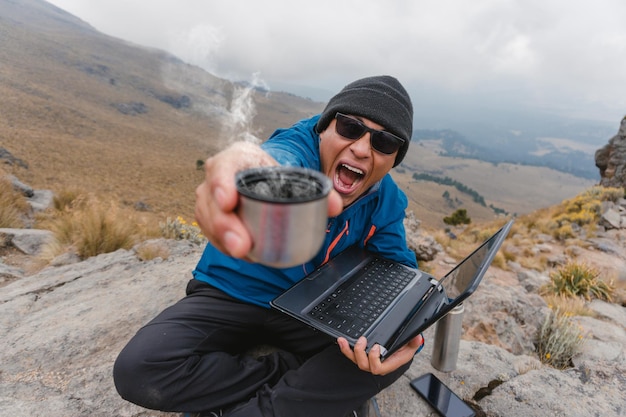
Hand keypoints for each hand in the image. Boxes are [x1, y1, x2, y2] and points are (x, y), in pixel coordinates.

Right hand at [194, 141, 342, 258]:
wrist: (261, 177)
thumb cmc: (273, 175)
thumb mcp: (292, 176)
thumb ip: (317, 189)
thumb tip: (335, 205)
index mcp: (238, 157)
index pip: (223, 166)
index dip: (222, 183)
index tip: (229, 202)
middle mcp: (218, 175)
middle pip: (211, 199)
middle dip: (224, 224)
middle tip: (241, 245)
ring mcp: (210, 196)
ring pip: (207, 218)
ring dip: (223, 238)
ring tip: (243, 252)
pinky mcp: (210, 216)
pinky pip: (210, 232)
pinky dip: (224, 245)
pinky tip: (242, 254)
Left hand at [337, 334, 423, 374]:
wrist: (400, 348)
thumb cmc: (405, 348)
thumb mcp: (412, 344)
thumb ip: (414, 341)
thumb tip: (417, 338)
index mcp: (388, 364)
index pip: (378, 368)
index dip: (374, 359)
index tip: (376, 347)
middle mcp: (377, 364)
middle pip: (364, 365)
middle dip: (360, 353)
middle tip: (363, 340)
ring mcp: (368, 361)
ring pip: (355, 361)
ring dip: (348, 351)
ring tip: (344, 340)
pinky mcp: (362, 356)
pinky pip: (352, 355)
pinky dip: (345, 348)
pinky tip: (342, 340)